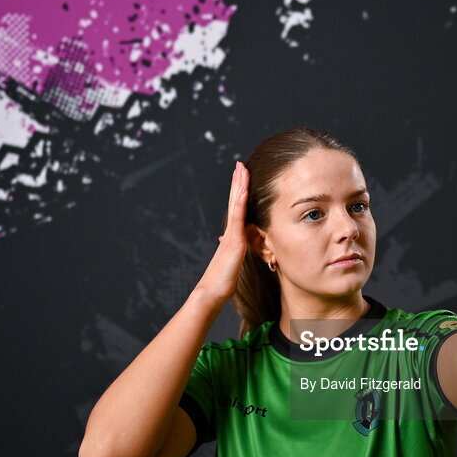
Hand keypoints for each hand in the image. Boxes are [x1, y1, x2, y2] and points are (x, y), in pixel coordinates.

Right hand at [195, 161, 249, 305]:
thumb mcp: (230, 261)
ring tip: (241, 168)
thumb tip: (224, 240)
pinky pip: (238, 218)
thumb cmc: (221, 281)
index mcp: (231, 236)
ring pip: (236, 205)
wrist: (212, 292)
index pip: (237, 209)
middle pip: (235, 202)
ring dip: (239, 186)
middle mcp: (230, 232)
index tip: (242, 177)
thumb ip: (229, 249)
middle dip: (238, 183)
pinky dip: (241, 202)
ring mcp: (232, 235)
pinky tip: (244, 189)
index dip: (239, 192)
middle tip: (239, 165)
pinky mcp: (234, 241)